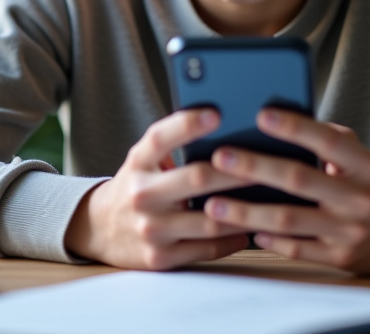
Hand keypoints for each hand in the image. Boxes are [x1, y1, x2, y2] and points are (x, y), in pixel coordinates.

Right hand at [64, 108, 254, 269]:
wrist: (98, 229)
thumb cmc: (137, 185)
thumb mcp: (144, 160)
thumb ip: (173, 145)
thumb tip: (225, 127)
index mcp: (138, 162)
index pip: (160, 138)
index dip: (188, 124)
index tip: (217, 112)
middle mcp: (141, 194)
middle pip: (196, 178)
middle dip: (235, 170)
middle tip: (267, 161)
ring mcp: (151, 228)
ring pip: (210, 219)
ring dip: (245, 209)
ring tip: (271, 197)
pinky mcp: (160, 257)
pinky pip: (208, 248)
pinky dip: (234, 238)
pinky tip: (251, 226)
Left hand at [203, 109, 369, 274]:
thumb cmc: (364, 184)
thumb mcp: (359, 157)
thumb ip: (329, 138)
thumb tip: (283, 117)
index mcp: (365, 166)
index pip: (328, 142)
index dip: (295, 128)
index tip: (261, 115)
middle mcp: (359, 199)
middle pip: (300, 180)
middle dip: (255, 167)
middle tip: (219, 157)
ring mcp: (349, 232)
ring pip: (290, 219)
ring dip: (248, 211)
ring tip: (213, 203)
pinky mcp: (338, 258)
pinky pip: (296, 249)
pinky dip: (269, 239)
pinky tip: (244, 229)